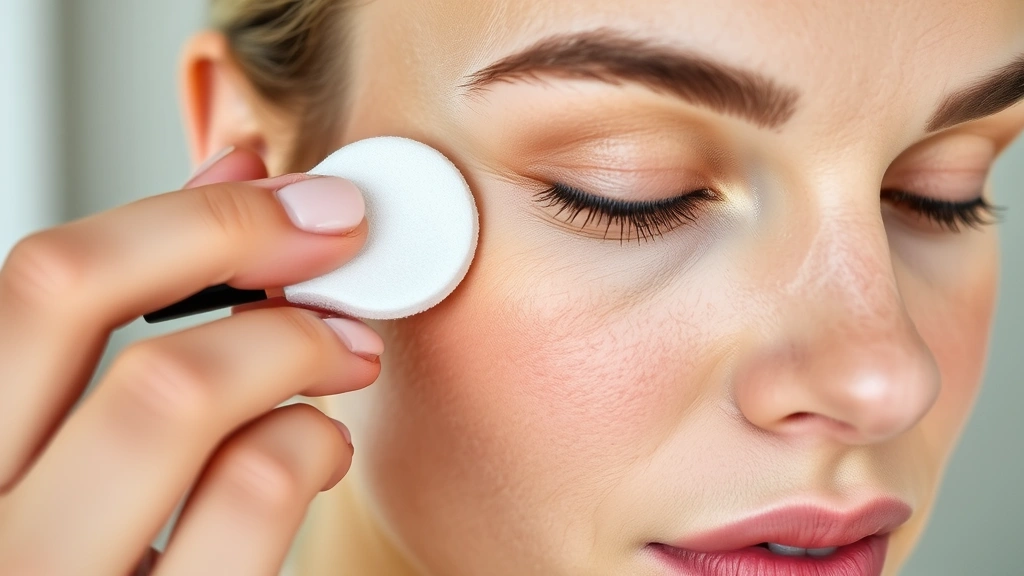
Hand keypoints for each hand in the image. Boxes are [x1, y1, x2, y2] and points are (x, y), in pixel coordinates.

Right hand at [0, 147, 382, 575]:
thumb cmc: (110, 559)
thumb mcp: (82, 456)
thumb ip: (133, 327)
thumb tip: (234, 180)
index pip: (37, 281)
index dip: (183, 213)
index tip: (292, 197)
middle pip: (76, 297)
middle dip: (235, 239)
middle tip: (340, 246)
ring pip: (170, 390)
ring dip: (290, 345)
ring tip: (342, 358)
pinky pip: (246, 496)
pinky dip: (309, 443)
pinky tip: (321, 450)